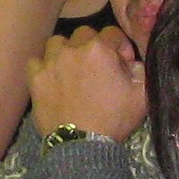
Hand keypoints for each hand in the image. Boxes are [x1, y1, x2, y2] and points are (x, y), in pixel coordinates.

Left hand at [28, 24, 146, 144]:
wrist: (82, 145)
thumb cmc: (114, 119)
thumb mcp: (142, 95)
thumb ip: (141, 69)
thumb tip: (131, 62)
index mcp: (99, 49)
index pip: (113, 33)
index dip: (120, 47)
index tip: (122, 64)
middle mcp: (72, 49)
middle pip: (84, 34)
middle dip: (93, 45)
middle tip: (97, 67)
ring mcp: (50, 63)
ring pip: (57, 43)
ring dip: (66, 51)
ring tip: (73, 69)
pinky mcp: (35, 78)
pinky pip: (36, 62)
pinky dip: (44, 67)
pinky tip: (53, 78)